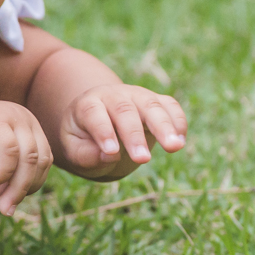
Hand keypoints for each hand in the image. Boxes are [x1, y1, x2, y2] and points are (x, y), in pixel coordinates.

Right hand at [0, 95, 52, 215]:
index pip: (45, 160)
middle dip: (25, 189)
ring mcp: (11, 118)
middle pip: (41, 160)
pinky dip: (3, 174)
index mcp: (29, 125)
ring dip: (15, 187)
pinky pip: (10, 154)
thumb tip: (26, 195)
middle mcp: (24, 118)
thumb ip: (15, 170)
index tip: (12, 199)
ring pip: (29, 159)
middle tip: (6, 207)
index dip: (32, 184)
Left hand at [59, 84, 187, 177]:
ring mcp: (136, 95)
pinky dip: (178, 121)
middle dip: (135, 135)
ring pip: (151, 105)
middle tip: (142, 160)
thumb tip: (109, 156)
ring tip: (174, 147)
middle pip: (124, 110)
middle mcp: (113, 95)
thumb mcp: (74, 149)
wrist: (98, 119)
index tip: (111, 152)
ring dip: (164, 126)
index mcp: (88, 104)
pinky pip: (170, 106)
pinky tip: (180, 141)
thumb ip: (85, 154)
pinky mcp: (155, 101)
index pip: (94, 115)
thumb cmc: (83, 138)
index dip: (103, 132)